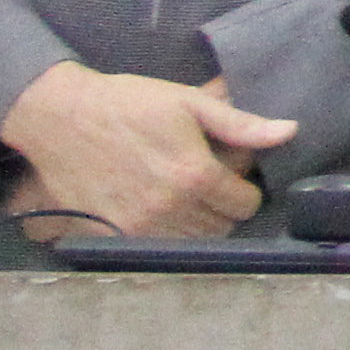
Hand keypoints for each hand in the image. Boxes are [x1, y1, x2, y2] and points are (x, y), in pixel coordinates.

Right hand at [0, 61, 294, 241]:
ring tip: (180, 194)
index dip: (243, 189)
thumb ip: (240, 124)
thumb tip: (290, 132)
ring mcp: (138, 226)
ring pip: (191, 241)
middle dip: (221, 206)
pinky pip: (155, 247)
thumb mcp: (188, 102)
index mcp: (194, 176)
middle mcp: (169, 208)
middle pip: (221, 227)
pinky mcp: (111, 235)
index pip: (245, 205)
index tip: (230, 175)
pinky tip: (156, 208)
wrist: (60, 118)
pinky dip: (164, 233)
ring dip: (195, 222)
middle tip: (205, 183)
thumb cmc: (128, 104)